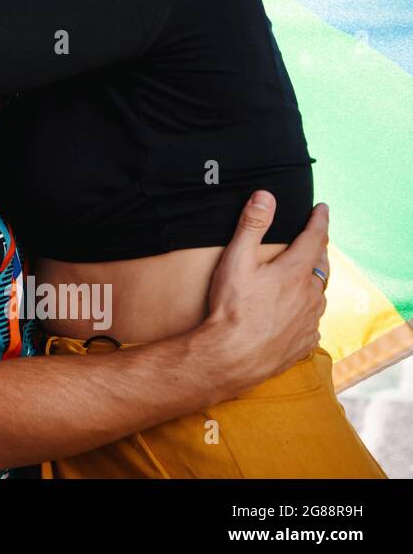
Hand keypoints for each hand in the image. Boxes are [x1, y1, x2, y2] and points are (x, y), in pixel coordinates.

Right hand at [202, 191, 328, 396]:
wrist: (232, 357)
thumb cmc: (232, 308)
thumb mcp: (236, 260)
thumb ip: (251, 226)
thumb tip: (266, 196)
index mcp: (295, 272)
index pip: (314, 238)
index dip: (319, 220)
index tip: (322, 208)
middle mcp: (310, 295)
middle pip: (321, 266)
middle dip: (319, 249)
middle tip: (315, 240)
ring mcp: (310, 320)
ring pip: (320, 294)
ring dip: (316, 281)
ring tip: (308, 276)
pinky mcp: (304, 341)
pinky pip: (314, 321)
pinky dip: (309, 310)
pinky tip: (300, 313)